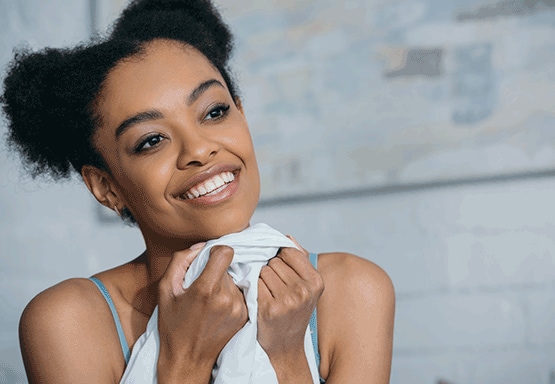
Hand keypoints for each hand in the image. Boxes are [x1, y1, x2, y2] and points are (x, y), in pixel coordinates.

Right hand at [157, 244, 247, 382]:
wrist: (188, 360)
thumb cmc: (173, 326)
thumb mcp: (165, 290)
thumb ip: (180, 261)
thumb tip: (201, 246)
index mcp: (206, 289)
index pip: (226, 252)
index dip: (216, 251)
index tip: (207, 260)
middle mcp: (227, 298)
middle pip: (229, 266)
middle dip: (216, 271)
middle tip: (202, 286)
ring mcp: (239, 307)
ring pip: (235, 279)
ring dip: (224, 283)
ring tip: (209, 300)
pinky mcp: (246, 315)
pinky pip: (241, 292)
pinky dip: (230, 295)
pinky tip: (217, 308)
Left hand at [257, 237, 323, 379]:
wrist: (285, 347)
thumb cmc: (293, 312)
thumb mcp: (305, 287)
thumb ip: (299, 260)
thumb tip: (287, 237)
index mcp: (316, 281)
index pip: (289, 251)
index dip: (280, 258)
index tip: (281, 271)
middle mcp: (304, 290)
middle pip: (274, 261)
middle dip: (270, 269)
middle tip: (274, 287)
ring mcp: (287, 300)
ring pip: (263, 270)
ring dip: (260, 279)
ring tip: (268, 293)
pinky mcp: (270, 308)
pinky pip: (255, 283)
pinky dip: (253, 289)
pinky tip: (259, 300)